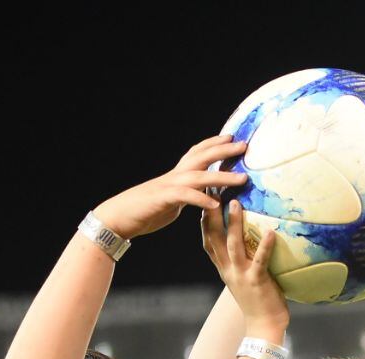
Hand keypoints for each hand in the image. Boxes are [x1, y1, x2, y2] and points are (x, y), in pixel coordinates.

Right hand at [93, 135, 248, 239]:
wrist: (119, 217)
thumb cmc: (146, 210)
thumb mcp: (172, 200)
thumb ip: (189, 195)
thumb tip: (206, 197)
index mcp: (177, 174)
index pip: (197, 152)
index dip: (214, 143)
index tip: (232, 136)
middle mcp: (175, 176)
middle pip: (202, 157)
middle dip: (224, 150)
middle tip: (244, 145)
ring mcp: (169, 186)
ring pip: (199, 176)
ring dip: (222, 176)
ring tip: (242, 179)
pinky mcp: (163, 200)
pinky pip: (185, 197)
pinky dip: (201, 199)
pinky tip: (216, 205)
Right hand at [201, 199, 288, 336]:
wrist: (263, 326)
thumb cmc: (257, 301)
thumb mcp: (242, 279)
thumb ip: (241, 261)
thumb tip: (248, 242)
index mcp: (223, 269)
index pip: (208, 241)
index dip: (205, 221)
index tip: (205, 201)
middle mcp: (228, 270)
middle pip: (214, 238)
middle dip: (213, 215)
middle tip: (214, 192)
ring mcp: (241, 275)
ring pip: (232, 245)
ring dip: (233, 224)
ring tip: (235, 204)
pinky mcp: (256, 281)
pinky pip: (260, 260)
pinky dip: (265, 245)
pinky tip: (270, 231)